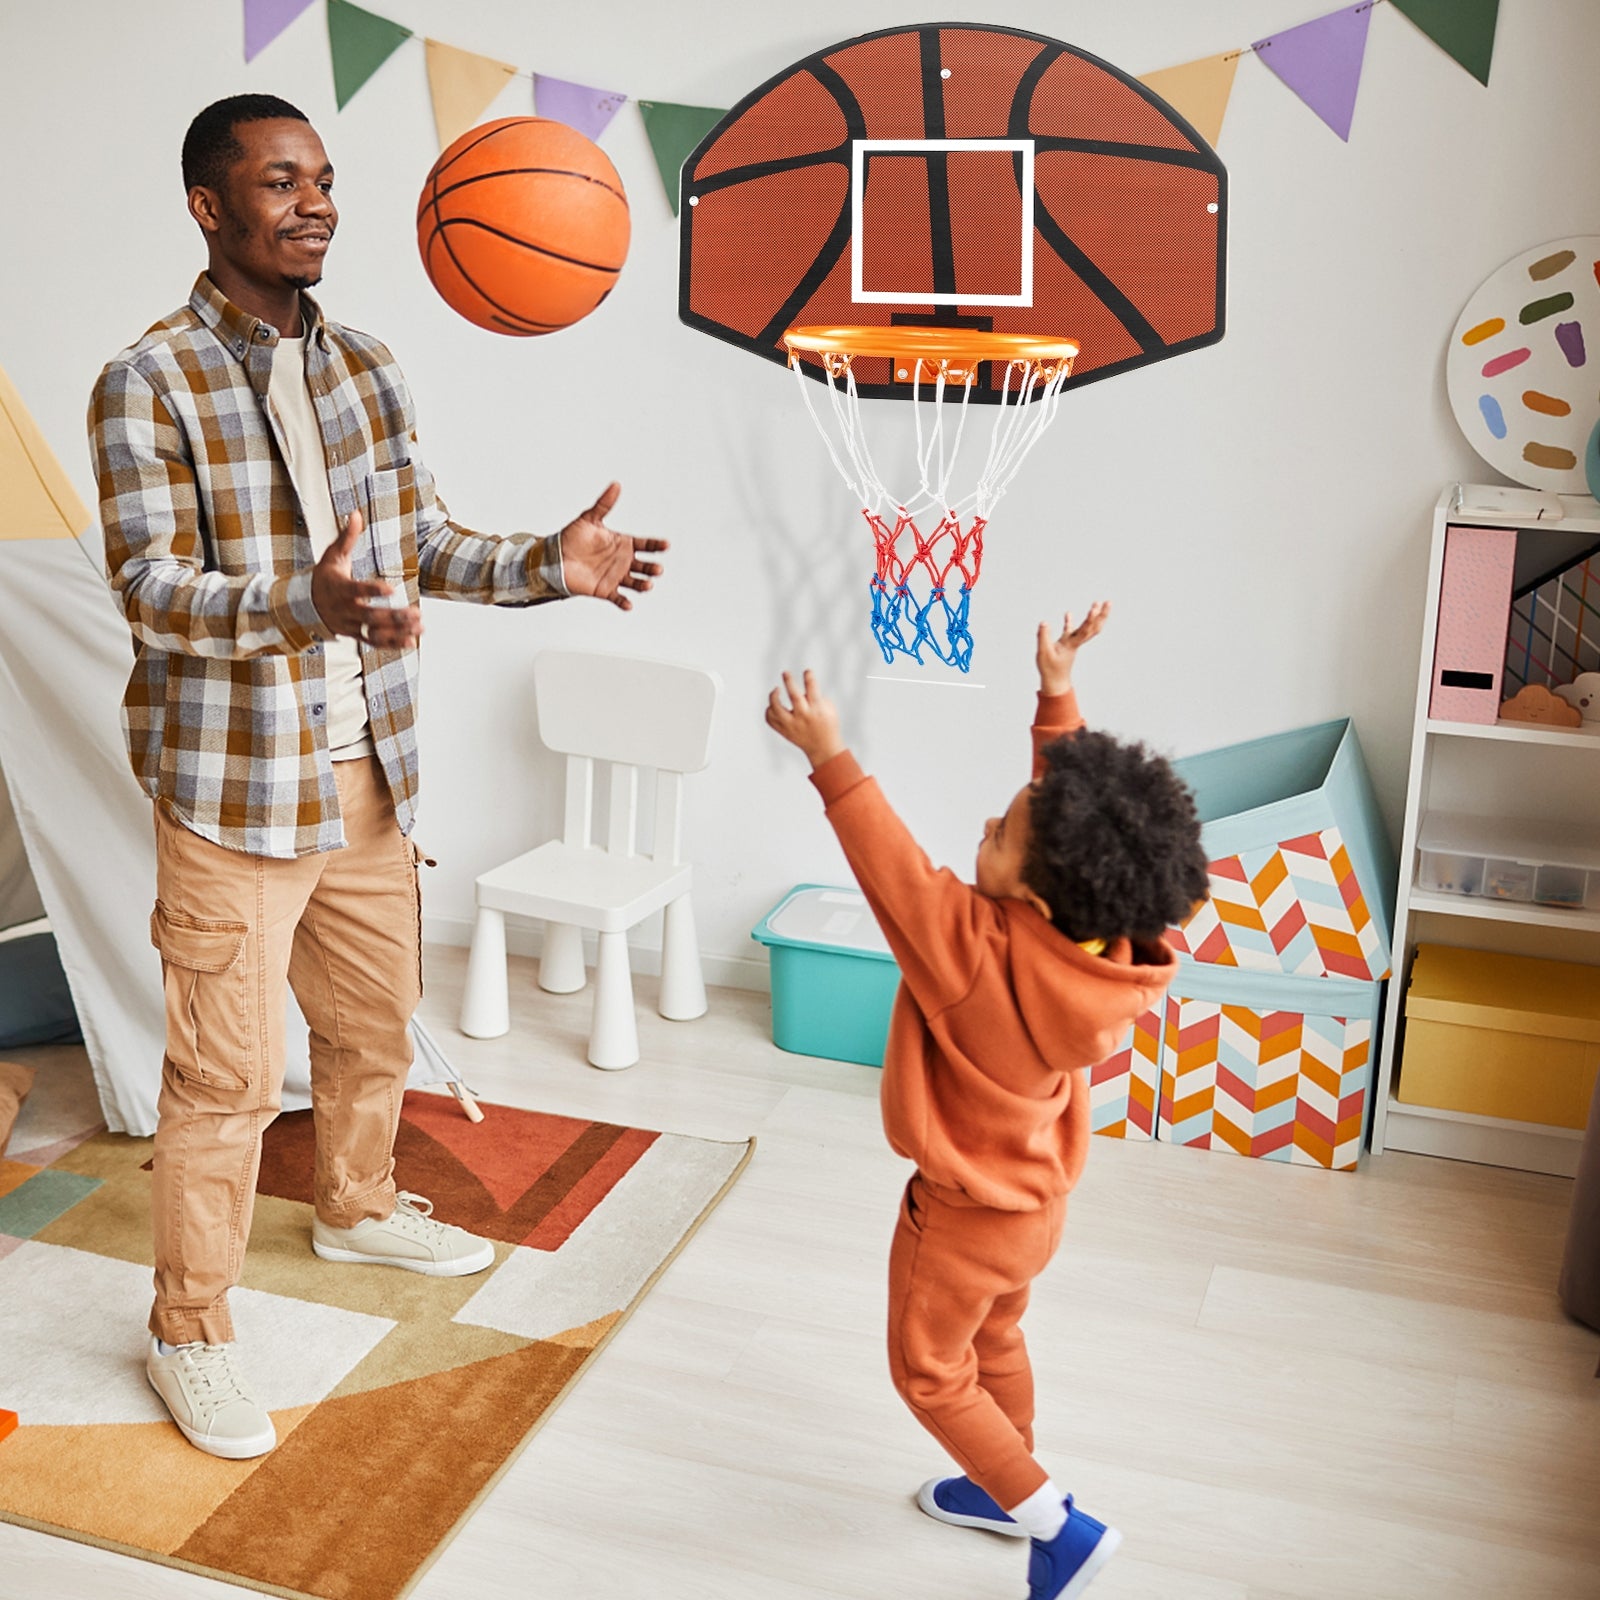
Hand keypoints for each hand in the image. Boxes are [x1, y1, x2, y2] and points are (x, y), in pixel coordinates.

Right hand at [311, 510, 423, 648]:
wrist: (305, 604)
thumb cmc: (325, 576)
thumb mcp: (332, 555)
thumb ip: (346, 537)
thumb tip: (356, 513)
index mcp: (340, 588)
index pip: (357, 590)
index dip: (373, 590)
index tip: (391, 588)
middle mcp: (345, 609)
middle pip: (371, 616)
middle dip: (394, 617)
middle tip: (416, 613)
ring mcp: (350, 625)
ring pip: (375, 632)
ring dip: (398, 632)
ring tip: (420, 627)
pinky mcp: (355, 635)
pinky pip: (374, 643)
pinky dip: (392, 644)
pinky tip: (411, 642)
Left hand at [558, 482, 666, 609]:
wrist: (554, 558)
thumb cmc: (572, 537)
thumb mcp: (589, 518)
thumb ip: (604, 504)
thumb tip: (616, 484)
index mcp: (623, 544)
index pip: (645, 545)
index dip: (656, 545)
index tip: (666, 545)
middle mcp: (622, 561)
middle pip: (645, 566)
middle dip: (652, 568)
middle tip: (657, 569)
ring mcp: (615, 576)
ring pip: (636, 583)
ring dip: (643, 585)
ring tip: (647, 585)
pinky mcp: (605, 590)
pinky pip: (618, 598)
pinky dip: (624, 602)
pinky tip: (628, 604)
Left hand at [765, 670, 844, 769]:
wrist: (823, 748)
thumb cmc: (827, 724)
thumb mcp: (829, 709)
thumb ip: (817, 697)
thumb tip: (803, 688)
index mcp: (817, 710)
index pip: (812, 690)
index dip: (809, 677)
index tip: (807, 671)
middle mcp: (804, 716)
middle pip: (794, 697)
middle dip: (789, 682)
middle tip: (785, 672)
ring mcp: (792, 725)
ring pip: (777, 709)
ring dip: (774, 697)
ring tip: (776, 690)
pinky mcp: (785, 731)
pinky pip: (771, 720)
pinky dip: (769, 711)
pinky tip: (774, 706)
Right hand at [1036, 601, 1108, 696]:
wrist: (1054, 682)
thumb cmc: (1049, 669)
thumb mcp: (1043, 653)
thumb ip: (1043, 636)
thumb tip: (1044, 622)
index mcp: (1072, 644)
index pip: (1084, 630)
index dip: (1090, 619)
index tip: (1094, 608)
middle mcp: (1076, 642)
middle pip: (1093, 628)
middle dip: (1101, 615)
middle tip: (1108, 602)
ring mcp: (1072, 643)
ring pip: (1086, 628)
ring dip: (1093, 616)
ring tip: (1096, 603)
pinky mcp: (1065, 645)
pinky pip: (1071, 631)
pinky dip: (1070, 622)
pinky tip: (1068, 613)